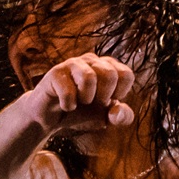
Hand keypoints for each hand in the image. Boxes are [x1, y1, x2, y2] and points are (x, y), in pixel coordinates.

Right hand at [20, 54, 138, 136]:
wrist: (52, 118)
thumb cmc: (82, 112)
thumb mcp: (106, 117)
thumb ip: (121, 117)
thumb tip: (117, 111)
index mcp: (108, 66)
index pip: (126, 75)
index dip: (119, 94)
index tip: (106, 100)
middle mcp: (91, 60)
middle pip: (110, 74)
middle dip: (103, 97)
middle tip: (92, 103)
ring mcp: (72, 64)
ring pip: (89, 78)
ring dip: (86, 99)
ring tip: (79, 102)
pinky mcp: (55, 73)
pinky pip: (68, 92)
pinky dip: (69, 105)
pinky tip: (65, 105)